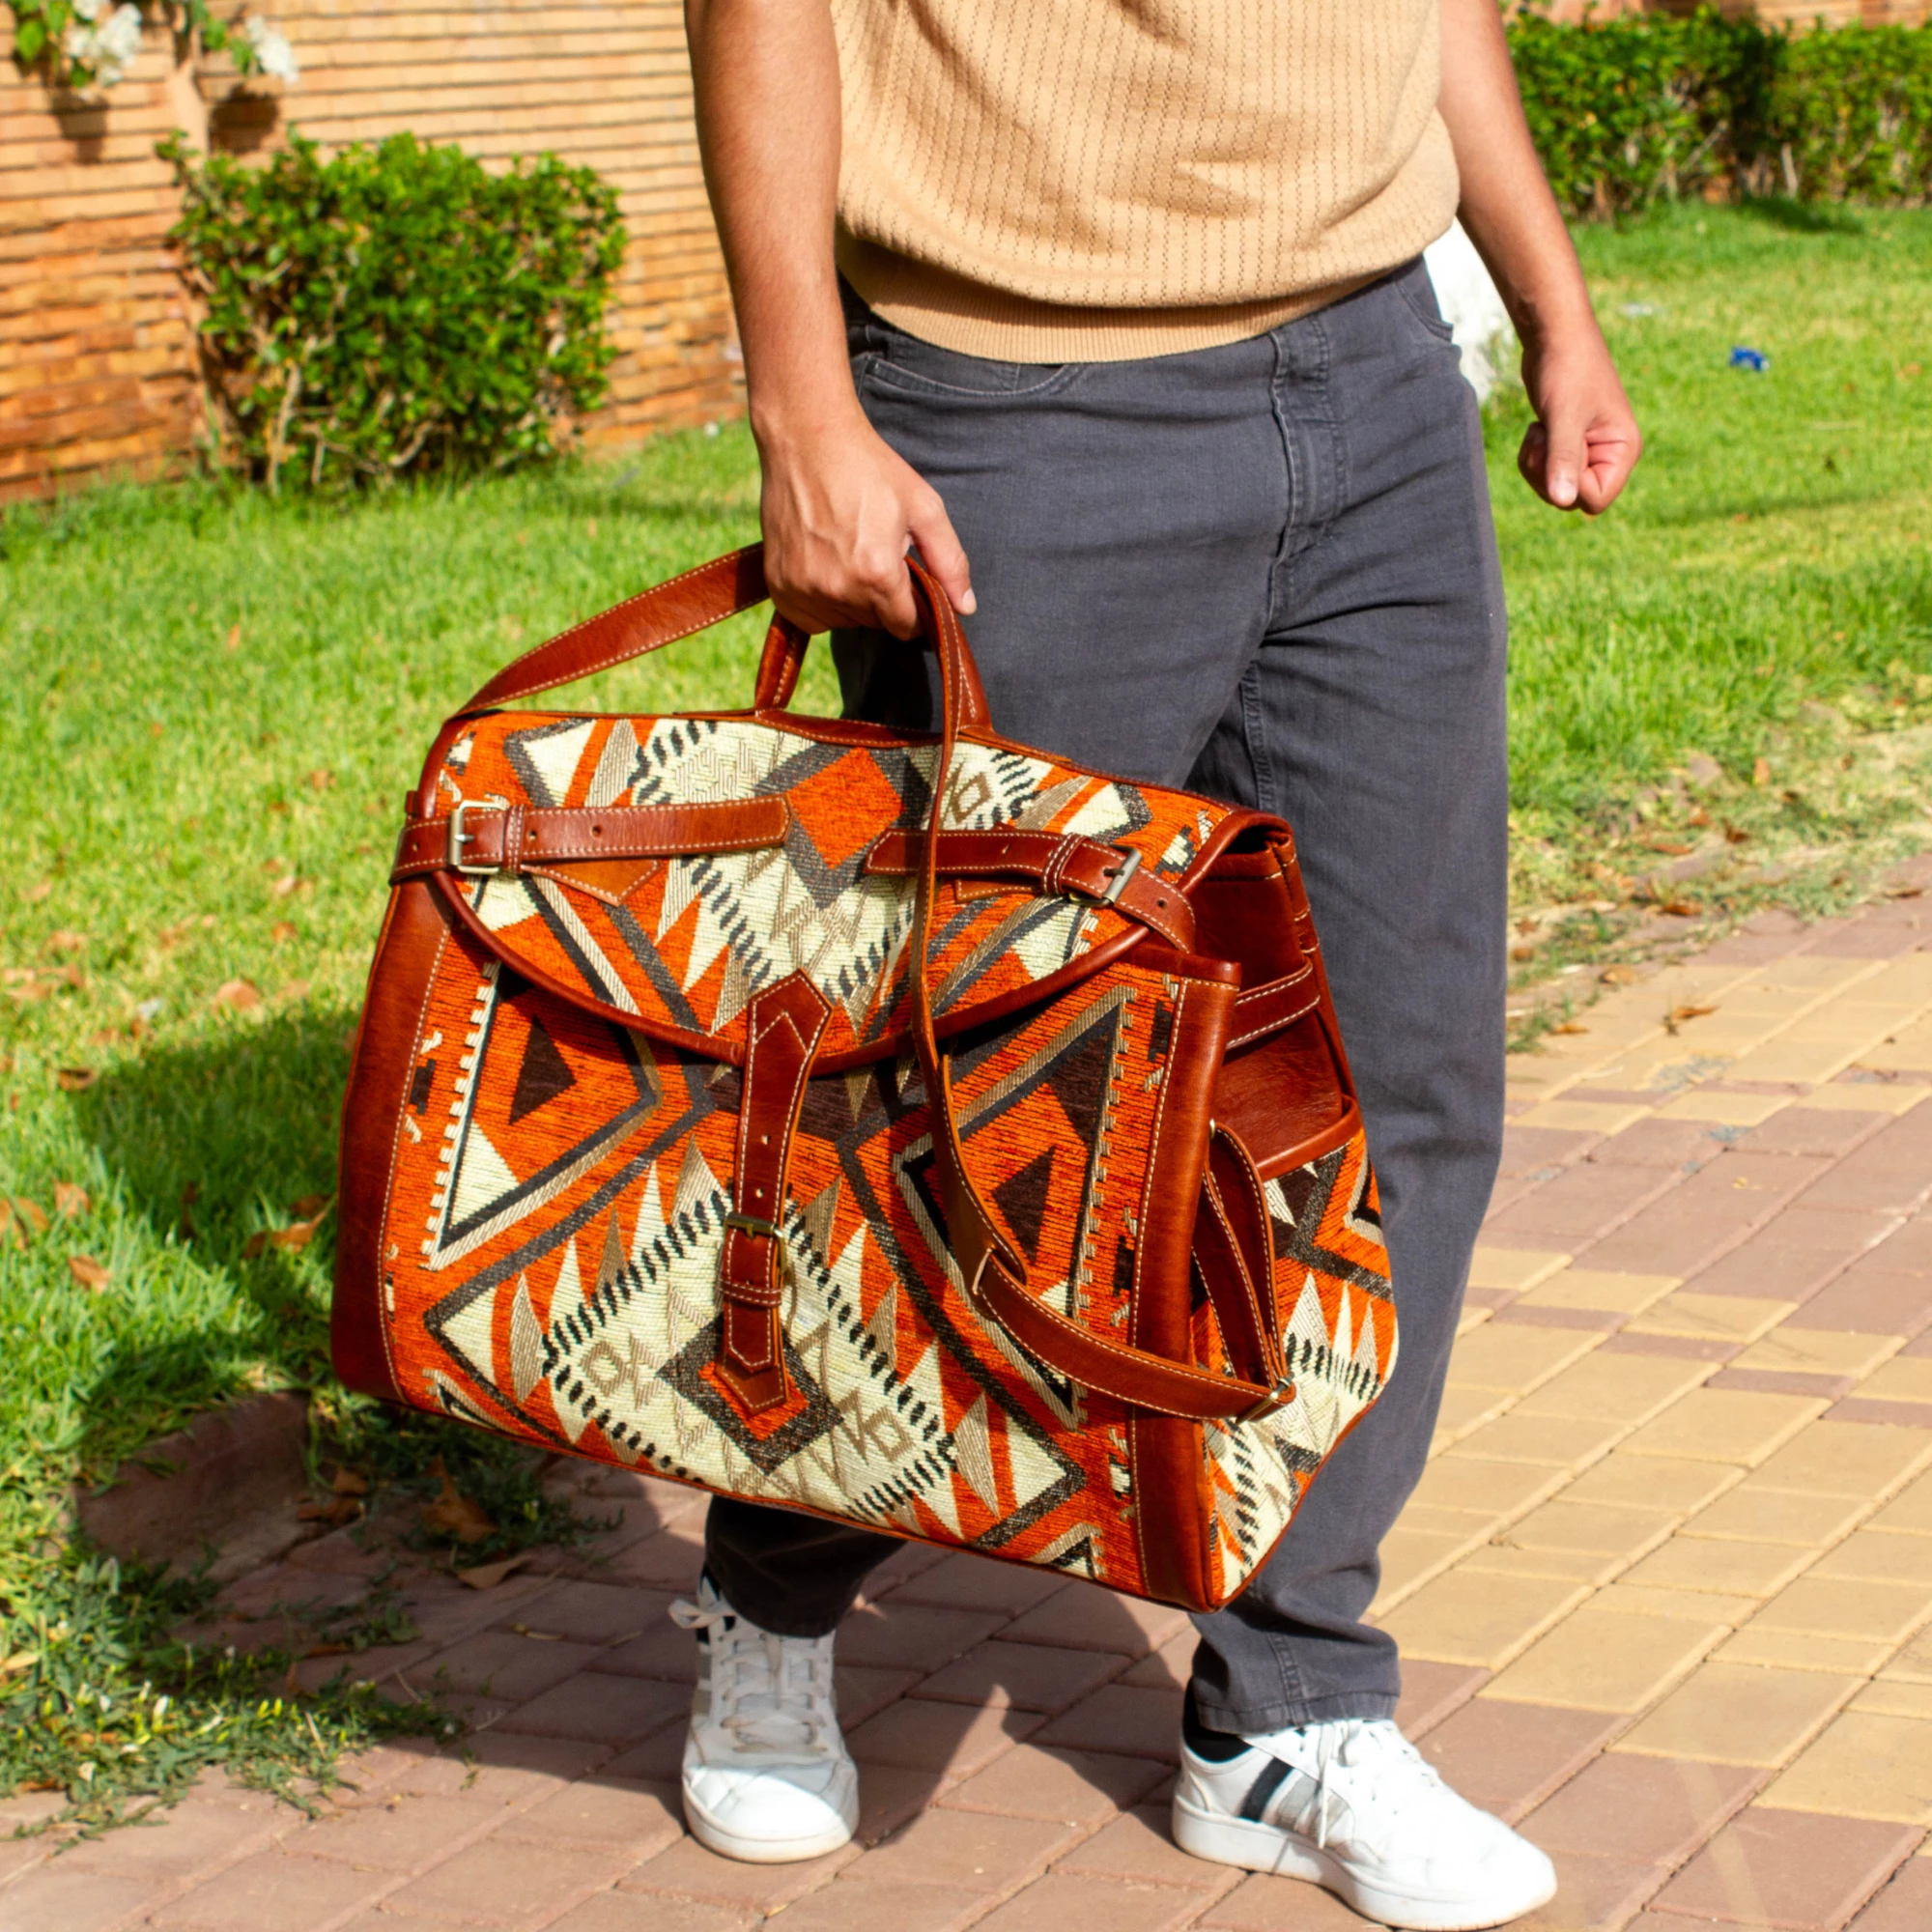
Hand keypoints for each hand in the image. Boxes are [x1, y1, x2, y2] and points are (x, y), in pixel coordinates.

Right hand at [757, 410, 974, 637]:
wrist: (808, 440)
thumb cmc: (870, 469)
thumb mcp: (924, 508)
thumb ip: (950, 562)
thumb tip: (966, 608)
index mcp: (878, 574)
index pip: (905, 626)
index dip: (914, 609)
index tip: (910, 584)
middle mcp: (838, 590)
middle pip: (874, 623)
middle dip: (883, 599)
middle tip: (876, 553)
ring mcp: (803, 589)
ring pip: (842, 621)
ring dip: (851, 600)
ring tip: (849, 553)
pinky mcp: (778, 585)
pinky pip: (809, 618)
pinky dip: (820, 603)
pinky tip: (825, 567)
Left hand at [1516, 320, 1641, 514]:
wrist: (1554, 337)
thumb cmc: (1566, 370)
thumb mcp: (1564, 417)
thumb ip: (1564, 459)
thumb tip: (1562, 499)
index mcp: (1623, 450)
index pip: (1595, 500)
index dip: (1569, 487)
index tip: (1557, 451)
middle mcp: (1610, 455)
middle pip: (1572, 499)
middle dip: (1547, 476)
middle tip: (1542, 439)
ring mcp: (1589, 450)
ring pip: (1556, 488)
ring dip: (1537, 467)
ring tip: (1540, 431)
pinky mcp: (1569, 444)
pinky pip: (1547, 472)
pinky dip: (1534, 458)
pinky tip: (1538, 429)